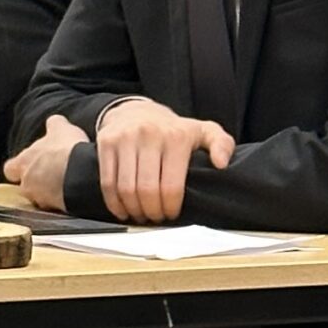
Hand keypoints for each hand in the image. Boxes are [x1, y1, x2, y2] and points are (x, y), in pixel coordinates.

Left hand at [2, 115, 90, 210]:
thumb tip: (54, 121)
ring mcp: (40, 198)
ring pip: (41, 198)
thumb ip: (54, 124)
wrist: (82, 175)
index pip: (10, 168)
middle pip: (25, 185)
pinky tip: (73, 194)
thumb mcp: (61, 128)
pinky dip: (62, 201)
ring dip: (50, 193)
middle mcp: (27, 182)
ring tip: (65, 185)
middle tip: (50, 176)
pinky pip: (56, 208)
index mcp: (23, 161)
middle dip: (35, 182)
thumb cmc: (67, 150)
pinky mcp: (56, 210)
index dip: (19, 167)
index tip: (29, 164)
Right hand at [92, 96, 235, 222]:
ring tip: (141, 214)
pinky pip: (107, 181)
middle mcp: (148, 134)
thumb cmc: (173, 130)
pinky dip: (113, 202)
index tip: (172, 214)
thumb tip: (221, 164)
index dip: (171, 207)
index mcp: (176, 137)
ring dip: (133, 209)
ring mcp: (124, 138)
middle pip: (147, 190)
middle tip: (156, 217)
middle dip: (152, 212)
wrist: (137, 110)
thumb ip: (221, 144)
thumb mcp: (203, 131)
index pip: (171, 186)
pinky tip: (122, 209)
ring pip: (126, 188)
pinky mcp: (106, 142)